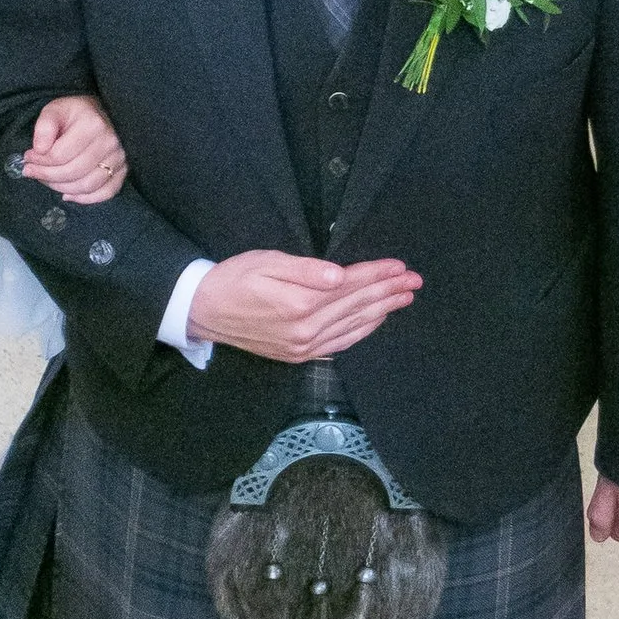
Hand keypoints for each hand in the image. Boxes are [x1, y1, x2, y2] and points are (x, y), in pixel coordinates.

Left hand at [24, 94, 128, 203]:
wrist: (103, 113)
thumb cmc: (76, 113)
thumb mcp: (56, 109)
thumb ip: (44, 127)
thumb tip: (38, 150)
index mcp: (92, 125)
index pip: (59, 155)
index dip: (39, 160)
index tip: (28, 157)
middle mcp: (109, 143)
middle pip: (72, 172)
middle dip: (46, 175)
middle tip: (31, 172)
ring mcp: (119, 159)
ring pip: (86, 186)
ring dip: (60, 188)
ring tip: (47, 180)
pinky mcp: (123, 170)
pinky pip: (105, 193)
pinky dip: (85, 199)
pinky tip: (68, 194)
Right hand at [187, 250, 418, 363]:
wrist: (204, 312)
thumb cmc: (234, 279)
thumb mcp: (267, 263)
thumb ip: (305, 270)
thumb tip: (339, 275)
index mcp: (300, 303)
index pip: (350, 284)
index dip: (377, 274)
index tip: (400, 266)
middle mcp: (307, 329)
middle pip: (358, 305)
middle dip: (389, 291)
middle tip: (415, 281)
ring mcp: (304, 346)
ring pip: (354, 325)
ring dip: (383, 310)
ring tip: (405, 298)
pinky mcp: (299, 355)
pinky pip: (340, 343)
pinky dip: (362, 330)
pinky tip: (376, 320)